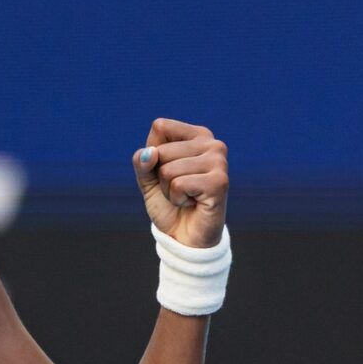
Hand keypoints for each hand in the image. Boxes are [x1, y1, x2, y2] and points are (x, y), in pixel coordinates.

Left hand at [132, 117, 228, 248]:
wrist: (184, 236)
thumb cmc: (169, 204)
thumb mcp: (148, 179)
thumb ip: (142, 161)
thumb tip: (149, 153)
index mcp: (198, 135)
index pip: (160, 127)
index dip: (153, 154)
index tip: (167, 172)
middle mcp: (213, 144)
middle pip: (161, 151)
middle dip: (160, 177)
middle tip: (178, 190)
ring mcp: (219, 161)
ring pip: (168, 170)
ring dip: (169, 190)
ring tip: (186, 197)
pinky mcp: (220, 181)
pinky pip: (178, 184)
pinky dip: (177, 199)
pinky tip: (192, 203)